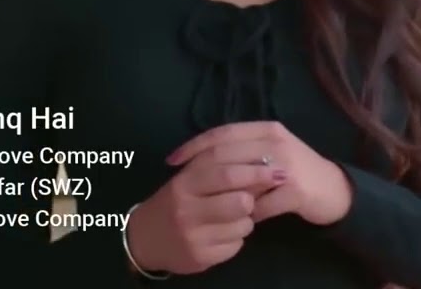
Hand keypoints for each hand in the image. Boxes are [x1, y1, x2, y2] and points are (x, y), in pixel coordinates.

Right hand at [125, 148, 286, 274]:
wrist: (145, 237)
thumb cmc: (176, 200)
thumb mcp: (190, 177)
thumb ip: (219, 167)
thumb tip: (263, 162)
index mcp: (184, 183)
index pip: (226, 172)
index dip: (255, 170)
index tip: (275, 168)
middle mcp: (186, 210)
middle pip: (240, 201)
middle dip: (256, 196)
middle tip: (260, 192)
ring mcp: (193, 236)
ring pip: (243, 224)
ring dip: (247, 218)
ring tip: (236, 214)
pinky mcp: (201, 258)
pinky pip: (236, 245)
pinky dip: (237, 237)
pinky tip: (224, 232)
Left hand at [167, 120, 353, 225]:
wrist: (333, 189)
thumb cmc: (295, 171)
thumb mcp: (270, 152)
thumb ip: (243, 150)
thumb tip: (203, 156)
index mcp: (267, 129)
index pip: (223, 132)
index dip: (195, 145)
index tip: (172, 159)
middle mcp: (276, 142)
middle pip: (228, 154)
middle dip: (200, 170)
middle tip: (179, 185)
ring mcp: (286, 166)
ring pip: (242, 180)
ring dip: (224, 196)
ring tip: (208, 207)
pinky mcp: (295, 190)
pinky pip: (261, 206)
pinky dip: (249, 214)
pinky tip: (241, 221)